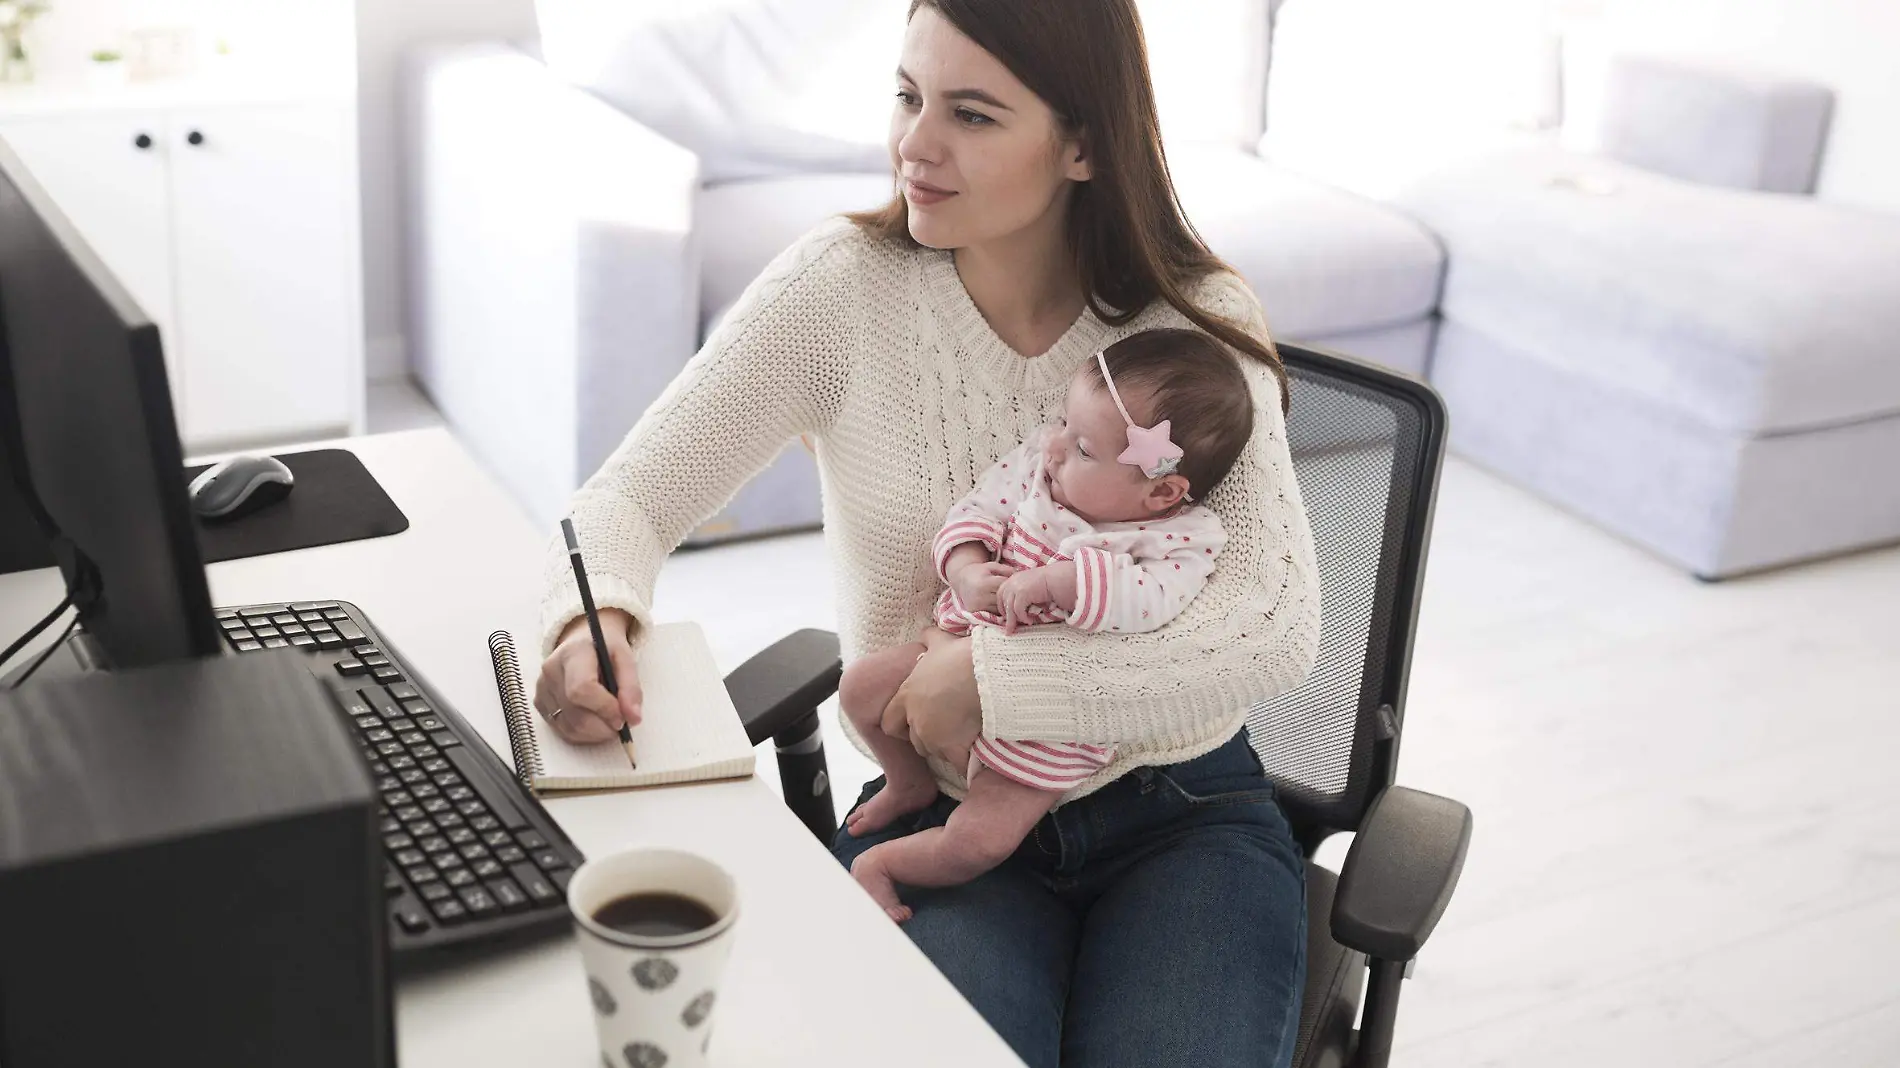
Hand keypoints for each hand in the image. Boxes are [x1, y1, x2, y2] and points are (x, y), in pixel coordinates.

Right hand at [534, 609, 642, 743]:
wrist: (582, 642)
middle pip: (575, 713)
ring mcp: (542, 689)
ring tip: (610, 723)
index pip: (582, 689)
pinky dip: (584, 734)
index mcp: (572, 653)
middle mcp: (551, 671)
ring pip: (569, 727)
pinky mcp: (540, 704)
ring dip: (596, 734)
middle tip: (622, 725)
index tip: (623, 719)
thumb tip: (633, 718)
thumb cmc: (605, 649)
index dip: (604, 708)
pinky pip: (563, 730)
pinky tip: (596, 723)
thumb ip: (631, 687)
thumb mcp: (625, 658)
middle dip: (604, 727)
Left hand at [880, 636, 980, 771]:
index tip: (916, 720)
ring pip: (935, 752)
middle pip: (915, 741)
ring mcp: (933, 737)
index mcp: (907, 696)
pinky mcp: (953, 749)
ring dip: (947, 748)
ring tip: (963, 736)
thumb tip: (926, 631)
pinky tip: (975, 754)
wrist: (986, 674)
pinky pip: (957, 763)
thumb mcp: (941, 642)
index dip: (902, 724)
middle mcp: (915, 720)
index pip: (889, 722)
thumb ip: (929, 639)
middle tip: (947, 728)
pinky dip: (965, 761)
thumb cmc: (961, 655)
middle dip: (928, 738)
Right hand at [950, 560, 1013, 614]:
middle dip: (1011, 596)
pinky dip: (999, 610)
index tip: (1018, 584)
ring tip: (1012, 600)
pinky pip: (993, 613)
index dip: (1012, 585)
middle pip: (1003, 599)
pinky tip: (1003, 605)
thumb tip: (1020, 575)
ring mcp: (977, 606)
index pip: (1004, 587)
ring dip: (1006, 605)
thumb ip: (1006, 569)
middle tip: (1018, 594)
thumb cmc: (979, 571)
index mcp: (984, 583)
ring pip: (999, 609)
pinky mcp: (975, 612)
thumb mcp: (992, 566)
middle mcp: (980, 596)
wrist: (961, 579)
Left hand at [996, 567, 1051, 633]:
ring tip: (1015, 629)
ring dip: (1012, 620)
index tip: (1006, 615)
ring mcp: (1016, 587)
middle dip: (1005, 615)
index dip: (1002, 606)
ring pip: (1009, 608)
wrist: (1055, 579)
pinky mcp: (1022, 593)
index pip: (1001, 593)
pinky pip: (1018, 610)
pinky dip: (1023, 617)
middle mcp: (1012, 582)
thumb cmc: (1047, 583)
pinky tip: (1029, 621)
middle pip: (1003, 602)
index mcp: (1013, 579)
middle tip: (1008, 628)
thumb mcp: (1030, 586)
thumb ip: (1022, 593)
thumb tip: (1017, 608)